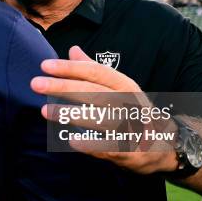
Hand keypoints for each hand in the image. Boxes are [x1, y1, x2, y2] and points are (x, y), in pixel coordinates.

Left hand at [31, 46, 177, 174]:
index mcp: (125, 85)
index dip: (70, 68)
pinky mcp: (131, 150)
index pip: (95, 72)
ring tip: (45, 111)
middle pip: (94, 92)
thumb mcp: (118, 88)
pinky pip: (109, 147)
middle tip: (36, 84)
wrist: (166, 145)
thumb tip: (72, 50)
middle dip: (64, 87)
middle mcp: (130, 103)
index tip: (44, 65)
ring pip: (101, 118)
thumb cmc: (132, 111)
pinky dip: (91, 145)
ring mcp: (132, 127)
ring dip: (73, 115)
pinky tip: (70, 141)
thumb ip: (94, 70)